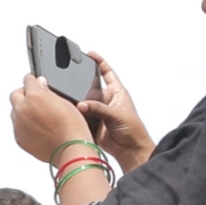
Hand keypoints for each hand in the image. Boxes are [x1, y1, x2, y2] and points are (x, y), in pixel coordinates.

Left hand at [10, 74, 93, 163]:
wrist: (70, 149)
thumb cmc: (72, 127)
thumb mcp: (64, 102)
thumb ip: (47, 91)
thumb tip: (40, 83)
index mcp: (34, 96)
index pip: (28, 80)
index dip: (33, 80)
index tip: (34, 82)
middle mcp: (22, 109)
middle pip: (15, 95)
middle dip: (24, 95)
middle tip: (34, 99)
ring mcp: (19, 124)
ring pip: (15, 112)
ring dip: (23, 111)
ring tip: (39, 117)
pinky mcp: (19, 138)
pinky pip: (18, 127)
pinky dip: (24, 126)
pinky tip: (38, 129)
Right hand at [75, 52, 154, 172]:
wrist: (130, 151)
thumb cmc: (133, 130)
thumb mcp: (116, 114)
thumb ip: (98, 108)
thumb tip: (82, 104)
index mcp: (117, 92)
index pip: (107, 72)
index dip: (99, 62)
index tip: (90, 54)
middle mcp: (107, 100)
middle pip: (91, 87)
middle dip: (82, 85)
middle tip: (72, 83)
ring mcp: (99, 111)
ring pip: (84, 102)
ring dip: (79, 103)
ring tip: (73, 103)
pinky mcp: (93, 123)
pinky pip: (81, 116)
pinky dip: (76, 116)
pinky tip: (73, 115)